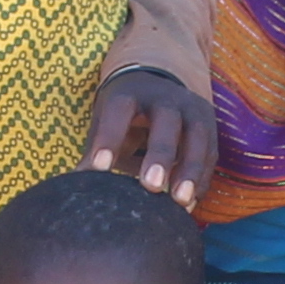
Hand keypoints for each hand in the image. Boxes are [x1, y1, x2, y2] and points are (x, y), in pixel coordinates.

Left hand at [88, 68, 215, 204]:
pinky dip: (203, 178)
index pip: (119, 111)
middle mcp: (165, 97)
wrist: (159, 81)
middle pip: (166, 121)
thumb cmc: (124, 112)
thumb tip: (73, 185)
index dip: (110, 138)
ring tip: (181, 202)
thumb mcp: (106, 121)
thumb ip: (95, 151)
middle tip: (151, 186)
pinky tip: (192, 202)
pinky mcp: (210, 125)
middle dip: (160, 153)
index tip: (100, 168)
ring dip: (191, 170)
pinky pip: (211, 152)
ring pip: (197, 137)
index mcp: (131, 93)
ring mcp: (192, 109)